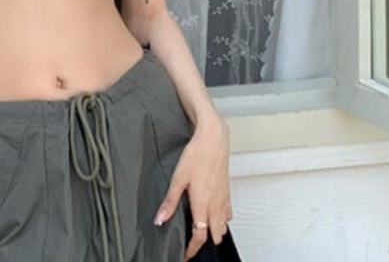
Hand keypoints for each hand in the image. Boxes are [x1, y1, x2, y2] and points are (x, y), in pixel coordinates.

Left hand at [154, 119, 231, 259]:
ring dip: (214, 232)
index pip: (200, 236)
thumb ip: (170, 200)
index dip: (192, 248)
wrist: (214, 139)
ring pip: (223, 226)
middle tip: (191, 242)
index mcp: (202, 204)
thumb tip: (160, 218)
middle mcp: (216, 205)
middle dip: (204, 242)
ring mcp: (223, 199)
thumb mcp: (178, 177)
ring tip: (201, 229)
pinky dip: (222, 220)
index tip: (185, 253)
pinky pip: (228, 214)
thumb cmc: (197, 154)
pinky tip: (212, 214)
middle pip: (215, 235)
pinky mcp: (227, 192)